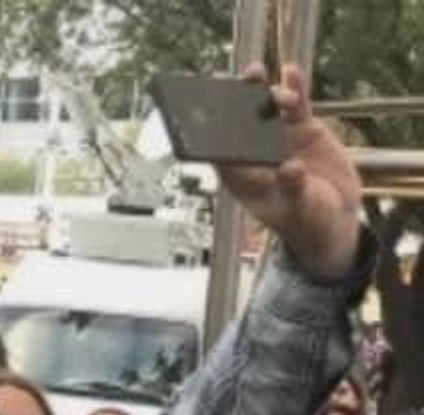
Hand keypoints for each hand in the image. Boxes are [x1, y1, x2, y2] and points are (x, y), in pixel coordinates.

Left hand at [218, 65, 362, 281]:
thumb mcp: (299, 208)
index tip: (201, 115)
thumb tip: (290, 168)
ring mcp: (280, 139)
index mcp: (243, 177)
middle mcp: (257, 154)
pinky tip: (290, 70)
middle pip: (237, 125)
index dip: (208, 134)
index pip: (219, 153)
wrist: (336, 218)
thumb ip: (293, 188)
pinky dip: (294, 88)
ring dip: (259, 90)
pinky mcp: (303, 130)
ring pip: (265, 110)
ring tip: (255, 75)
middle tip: (222, 83)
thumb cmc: (307, 221)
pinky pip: (296, 106)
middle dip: (228, 103)